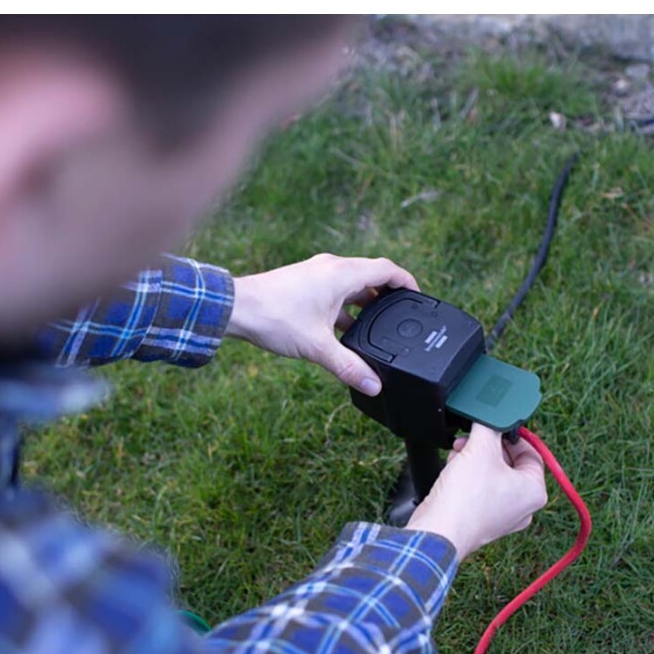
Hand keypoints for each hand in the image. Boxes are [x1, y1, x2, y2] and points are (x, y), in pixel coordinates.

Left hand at [226, 253, 418, 394]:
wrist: (234, 308)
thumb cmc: (274, 318)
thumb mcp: (317, 347)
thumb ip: (349, 367)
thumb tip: (374, 385)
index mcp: (341, 274)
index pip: (387, 269)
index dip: (407, 282)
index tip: (419, 298)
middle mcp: (331, 268)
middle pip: (371, 276)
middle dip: (388, 297)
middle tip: (400, 318)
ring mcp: (316, 274)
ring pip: (352, 285)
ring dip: (365, 304)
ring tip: (376, 329)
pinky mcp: (304, 284)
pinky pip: (335, 292)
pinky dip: (346, 308)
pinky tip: (345, 332)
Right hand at [407, 424, 547, 560]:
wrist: (438, 530)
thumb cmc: (466, 498)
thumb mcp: (480, 449)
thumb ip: (489, 426)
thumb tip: (490, 415)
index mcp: (534, 491)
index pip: (531, 453)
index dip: (511, 436)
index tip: (495, 427)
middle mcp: (523, 507)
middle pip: (510, 464)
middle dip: (487, 447)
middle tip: (471, 438)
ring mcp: (502, 517)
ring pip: (493, 477)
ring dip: (475, 460)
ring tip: (458, 452)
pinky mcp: (482, 521)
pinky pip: (481, 491)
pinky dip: (468, 477)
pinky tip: (453, 469)